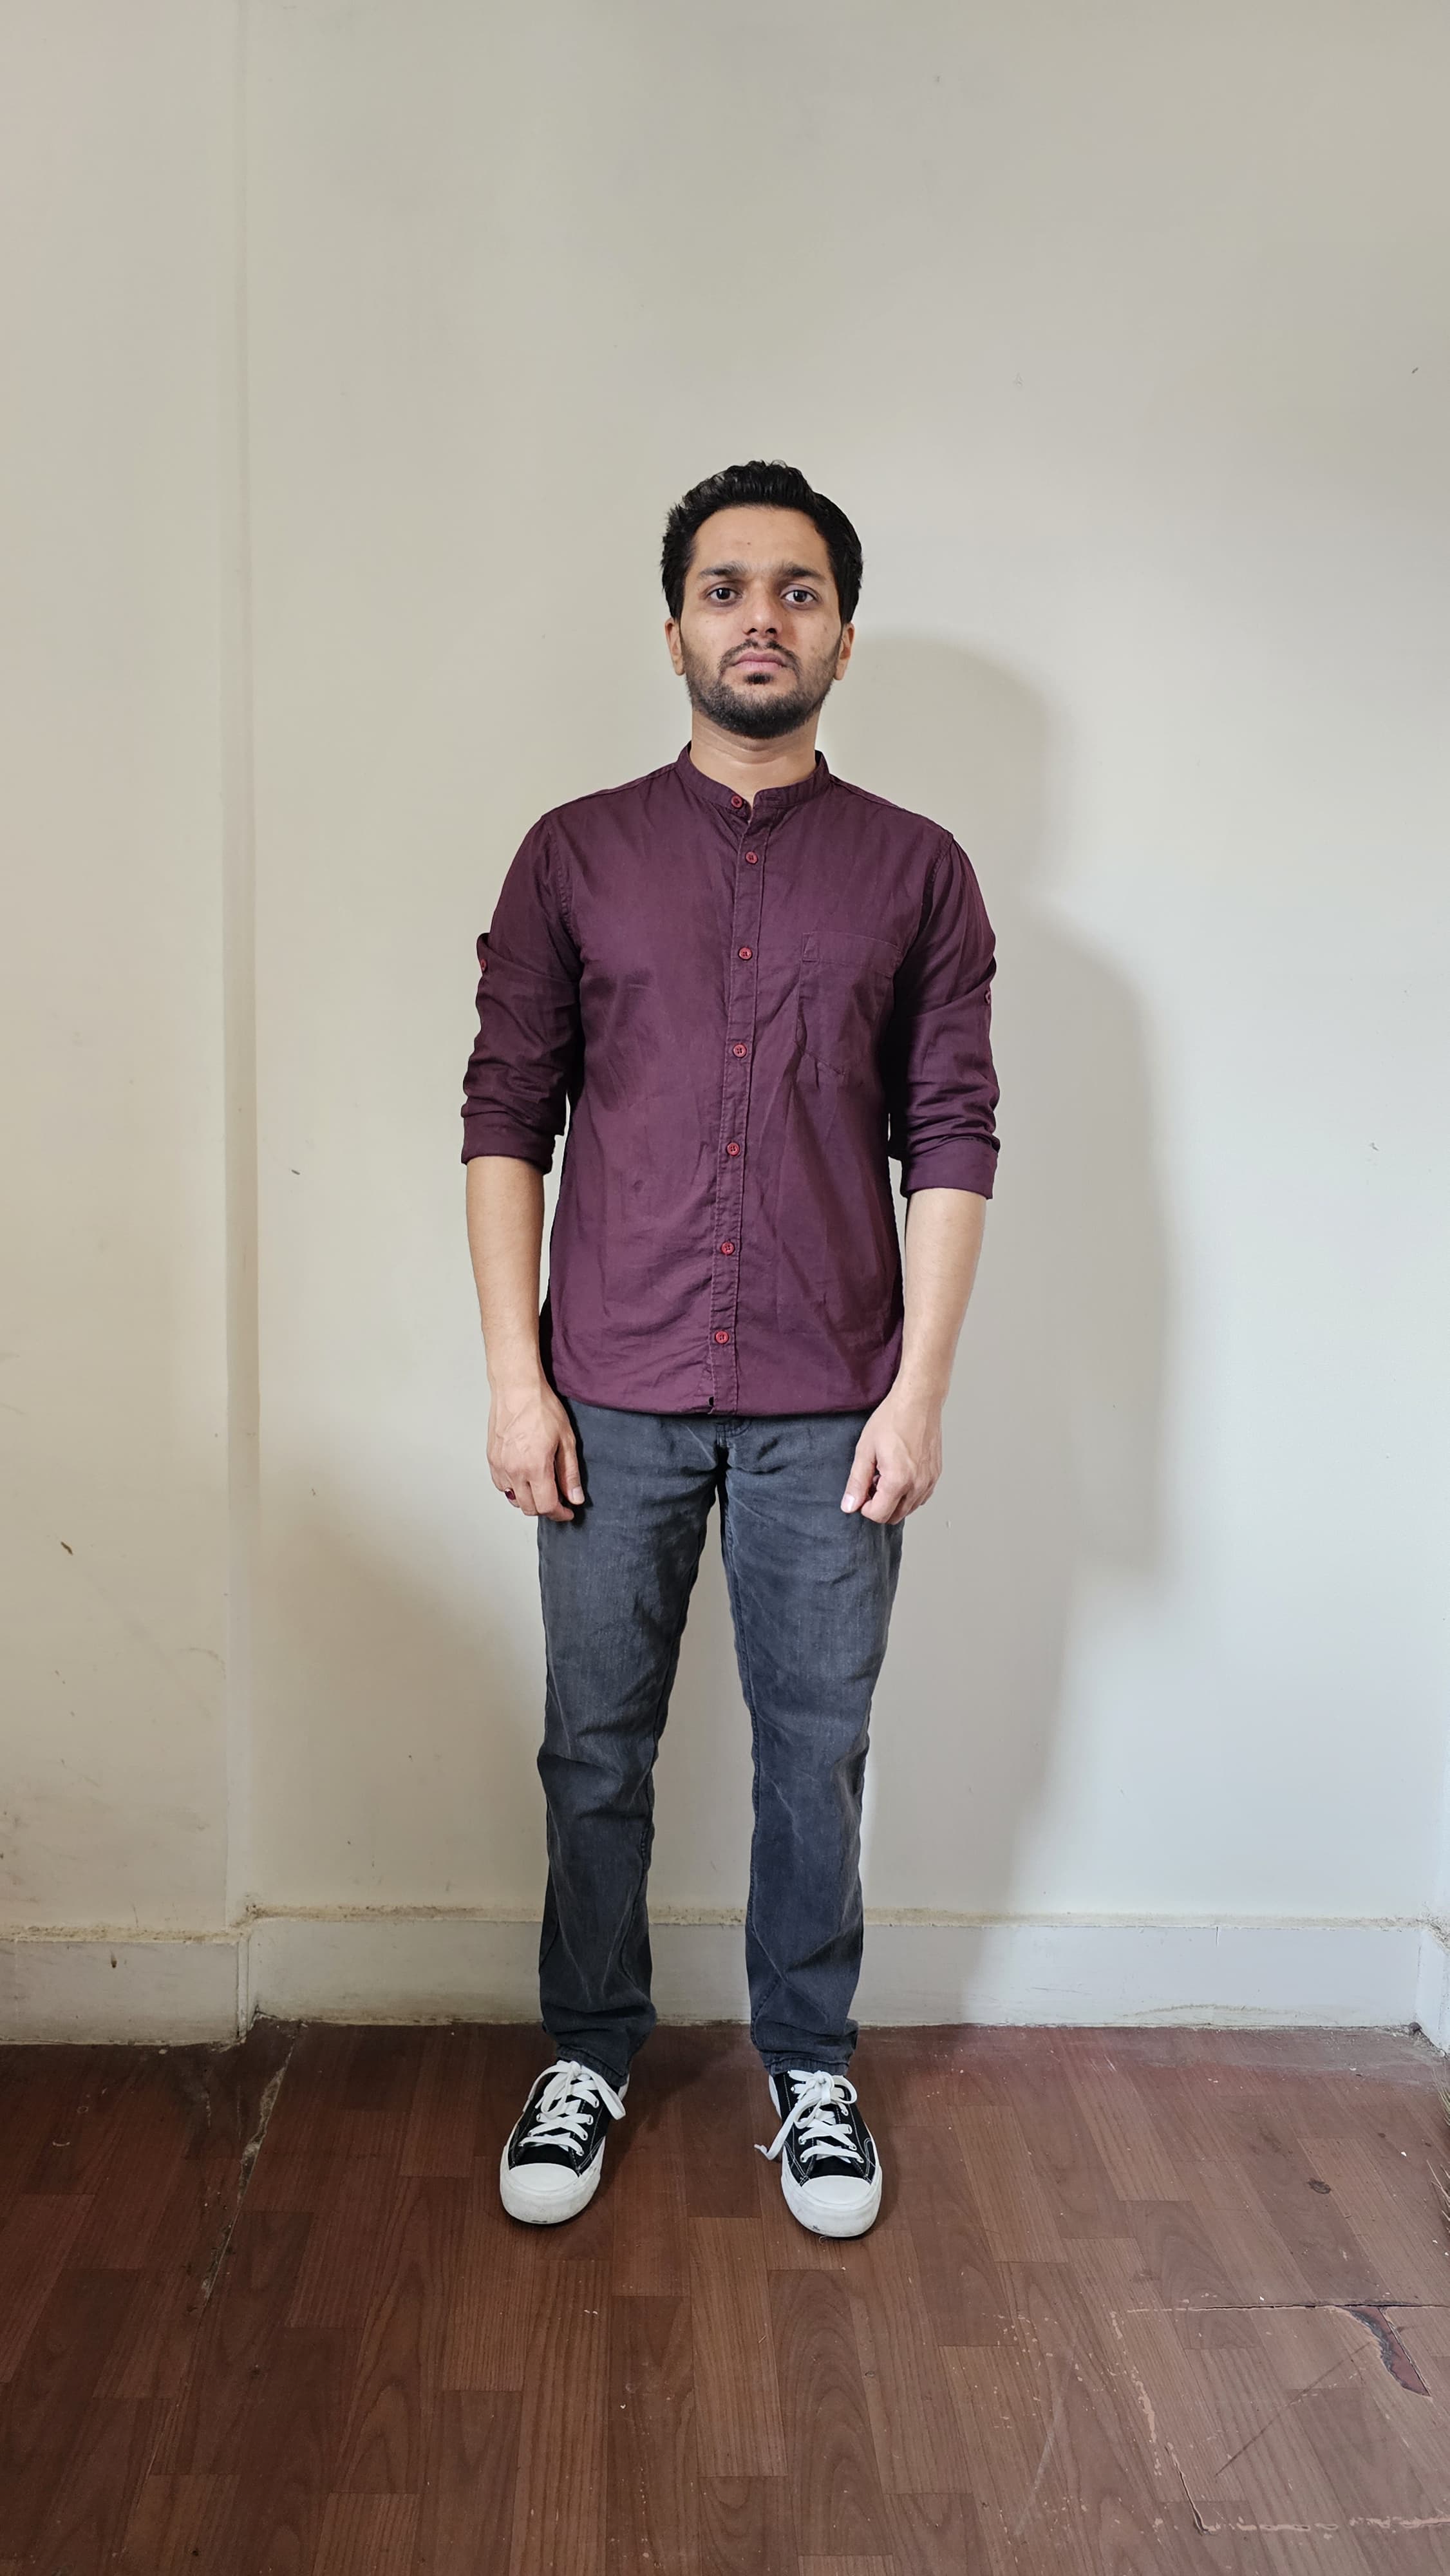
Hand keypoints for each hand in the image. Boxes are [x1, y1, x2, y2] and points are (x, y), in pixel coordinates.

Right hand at [488, 1378, 584, 1520]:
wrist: (517, 1389)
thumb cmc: (541, 1408)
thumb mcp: (566, 1440)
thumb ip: (570, 1473)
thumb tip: (575, 1497)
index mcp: (535, 1467)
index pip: (546, 1506)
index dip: (559, 1514)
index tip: (567, 1512)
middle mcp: (514, 1470)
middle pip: (529, 1508)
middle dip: (545, 1509)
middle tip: (557, 1501)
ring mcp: (500, 1466)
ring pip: (514, 1499)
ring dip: (528, 1499)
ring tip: (541, 1487)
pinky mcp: (492, 1459)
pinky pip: (501, 1485)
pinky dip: (513, 1488)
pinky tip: (524, 1477)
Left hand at [841, 1384, 943, 1524]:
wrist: (918, 1401)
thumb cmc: (893, 1419)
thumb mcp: (865, 1450)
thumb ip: (857, 1482)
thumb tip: (850, 1505)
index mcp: (898, 1480)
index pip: (879, 1515)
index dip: (865, 1507)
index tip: (862, 1491)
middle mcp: (918, 1485)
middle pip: (895, 1516)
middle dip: (879, 1505)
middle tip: (872, 1482)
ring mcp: (930, 1481)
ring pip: (909, 1509)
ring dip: (894, 1500)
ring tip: (886, 1474)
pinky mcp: (936, 1475)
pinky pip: (920, 1497)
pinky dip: (908, 1493)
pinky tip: (900, 1473)